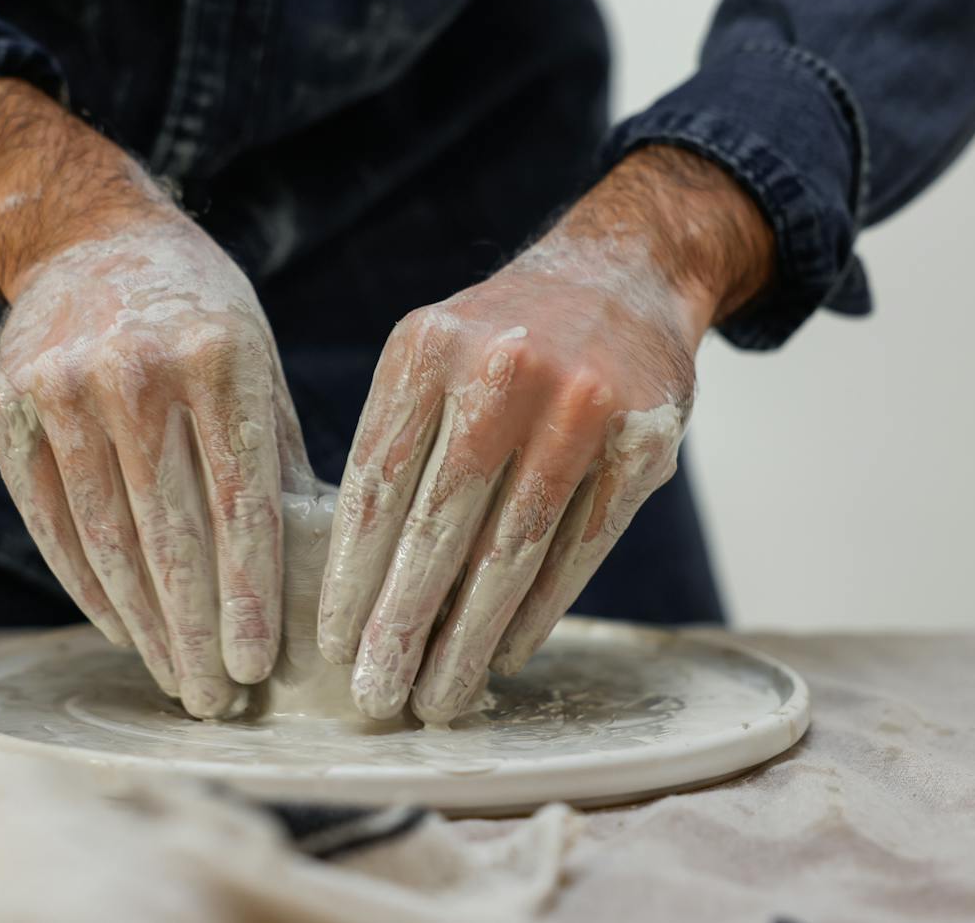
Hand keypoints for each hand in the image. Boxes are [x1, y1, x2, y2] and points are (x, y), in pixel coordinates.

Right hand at [0, 80, 313, 717]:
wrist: (90, 238)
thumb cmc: (200, 314)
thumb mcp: (258, 359)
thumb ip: (277, 456)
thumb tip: (320, 570)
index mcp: (219, 353)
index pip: (239, 499)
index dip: (248, 592)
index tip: (256, 664)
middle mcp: (135, 368)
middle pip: (170, 531)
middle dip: (195, 628)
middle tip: (214, 698)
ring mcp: (60, 385)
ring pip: (106, 536)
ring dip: (142, 623)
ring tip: (173, 678)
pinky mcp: (6, 404)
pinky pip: (51, 519)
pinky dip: (86, 584)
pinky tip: (120, 628)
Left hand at [318, 146, 774, 722]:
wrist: (623, 277)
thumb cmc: (504, 338)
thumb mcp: (433, 354)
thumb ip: (397, 440)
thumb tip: (354, 577)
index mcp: (427, 348)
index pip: (377, 484)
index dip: (351, 574)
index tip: (332, 644)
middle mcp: (501, 370)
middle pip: (437, 527)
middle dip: (400, 624)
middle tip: (374, 696)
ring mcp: (579, 405)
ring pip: (511, 549)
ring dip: (469, 637)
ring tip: (439, 696)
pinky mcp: (642, 442)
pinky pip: (580, 547)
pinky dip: (539, 610)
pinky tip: (507, 652)